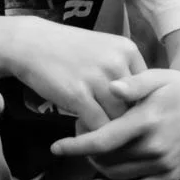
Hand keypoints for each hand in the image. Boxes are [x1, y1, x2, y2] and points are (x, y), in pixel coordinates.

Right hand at [0, 17, 144, 130]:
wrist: (31, 43)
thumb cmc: (69, 50)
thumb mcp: (105, 50)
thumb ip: (125, 72)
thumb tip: (145, 105)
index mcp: (128, 50)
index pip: (148, 90)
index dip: (139, 107)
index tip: (130, 117)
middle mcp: (117, 63)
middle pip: (136, 107)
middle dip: (126, 123)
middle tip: (115, 133)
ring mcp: (98, 79)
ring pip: (118, 120)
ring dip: (110, 133)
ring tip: (100, 136)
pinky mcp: (78, 95)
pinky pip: (97, 126)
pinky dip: (93, 136)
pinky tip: (83, 134)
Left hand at [53, 68, 179, 179]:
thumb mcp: (158, 77)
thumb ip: (133, 84)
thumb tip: (110, 86)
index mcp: (147, 121)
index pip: (102, 141)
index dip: (75, 146)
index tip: (56, 147)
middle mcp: (155, 147)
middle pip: (105, 161)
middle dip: (84, 152)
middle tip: (78, 136)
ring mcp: (164, 165)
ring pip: (117, 176)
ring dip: (97, 167)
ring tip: (90, 151)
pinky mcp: (171, 177)